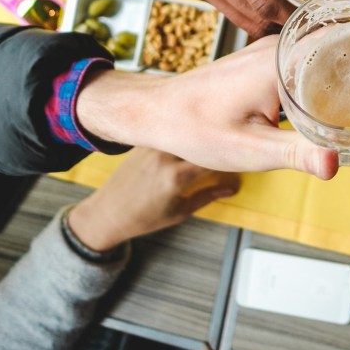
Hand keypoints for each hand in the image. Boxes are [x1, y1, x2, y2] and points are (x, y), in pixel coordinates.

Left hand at [66, 148, 238, 251]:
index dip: (229, 154)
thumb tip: (232, 188)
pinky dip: (180, 133)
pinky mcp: (143, 143)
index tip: (240, 154)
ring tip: (212, 132)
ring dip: (198, 133)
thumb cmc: (144, 218)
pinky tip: (188, 135)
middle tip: (231, 138)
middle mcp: (165, 157)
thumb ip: (208, 196)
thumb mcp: (180, 212)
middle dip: (215, 139)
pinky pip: (168, 133)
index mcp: (177, 177)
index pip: (214, 157)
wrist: (108, 213)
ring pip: (184, 132)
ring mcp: (153, 147)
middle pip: (200, 139)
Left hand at [76, 36, 339, 180]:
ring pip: (321, 51)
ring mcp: (268, 50)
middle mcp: (276, 47)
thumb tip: (334, 165)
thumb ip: (296, 155)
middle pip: (337, 44)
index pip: (341, 40)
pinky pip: (305, 58)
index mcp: (278, 62)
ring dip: (346, 68)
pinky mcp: (263, 60)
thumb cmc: (197, 128)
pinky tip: (336, 97)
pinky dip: (324, 74)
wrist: (160, 113)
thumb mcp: (250, 149)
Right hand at [105, 0, 295, 36]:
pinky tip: (268, 1)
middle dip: (284, 23)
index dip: (293, 15)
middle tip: (313, 17)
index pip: (265, 1)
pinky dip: (250, 10)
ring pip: (240, 19)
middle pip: (254, 18)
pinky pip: (228, 9)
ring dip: (267, 20)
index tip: (318, 14)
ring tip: (294, 12)